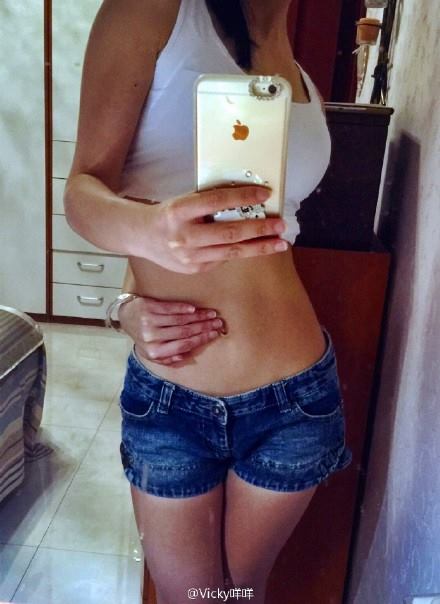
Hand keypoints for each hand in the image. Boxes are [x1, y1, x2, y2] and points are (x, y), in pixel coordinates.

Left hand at [118, 295, 224, 365]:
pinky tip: (194, 309)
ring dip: (198, 317)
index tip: (214, 334)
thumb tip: (185, 356)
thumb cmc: (144, 336)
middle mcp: (152, 338)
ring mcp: (150, 322)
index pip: (184, 345)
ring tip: (211, 314)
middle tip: (217, 323)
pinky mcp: (148, 308)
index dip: (201, 339)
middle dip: (204, 327)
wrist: (126, 317)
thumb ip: (169, 358)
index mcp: (155, 351)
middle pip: (184, 332)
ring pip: (180, 320)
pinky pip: (170, 309)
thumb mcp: (154, 353)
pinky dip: (184, 308)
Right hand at [135, 185, 288, 273]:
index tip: (265, 195)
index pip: (217, 202)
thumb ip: (210, 204)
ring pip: (231, 252)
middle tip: (281, 225)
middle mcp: (184, 236)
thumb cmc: (168, 214)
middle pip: (229, 233)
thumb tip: (246, 201)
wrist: (141, 236)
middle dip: (260, 229)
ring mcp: (189, 257)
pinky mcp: (194, 270)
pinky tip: (253, 247)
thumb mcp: (184, 201)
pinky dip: (239, 252)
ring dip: (259, 247)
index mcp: (180, 211)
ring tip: (280, 243)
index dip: (243, 197)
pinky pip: (222, 259)